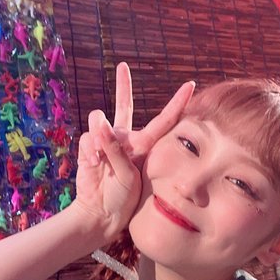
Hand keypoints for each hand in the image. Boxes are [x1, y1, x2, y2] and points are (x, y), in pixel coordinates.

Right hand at [74, 63, 194, 240]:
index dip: (178, 103)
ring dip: (99, 137)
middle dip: (123, 86)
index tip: (191, 85)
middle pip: (124, 106)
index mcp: (144, 146)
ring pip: (99, 121)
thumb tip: (100, 122)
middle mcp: (125, 139)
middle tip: (122, 66)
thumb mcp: (128, 175)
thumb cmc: (123, 199)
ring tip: (101, 160)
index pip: (164, 121)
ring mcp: (105, 142)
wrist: (99, 213)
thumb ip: (115, 149)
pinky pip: (87, 137)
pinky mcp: (88, 147)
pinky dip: (89, 150)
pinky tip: (94, 166)